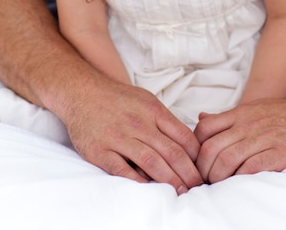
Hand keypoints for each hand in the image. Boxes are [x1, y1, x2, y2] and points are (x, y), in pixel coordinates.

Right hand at [62, 77, 202, 193]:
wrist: (82, 92)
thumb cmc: (118, 99)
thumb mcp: (146, 100)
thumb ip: (164, 120)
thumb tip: (186, 145)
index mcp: (153, 110)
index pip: (183, 137)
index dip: (196, 157)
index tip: (202, 169)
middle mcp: (139, 123)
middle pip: (171, 153)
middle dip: (188, 173)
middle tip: (197, 187)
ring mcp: (119, 137)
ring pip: (151, 163)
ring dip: (169, 181)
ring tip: (180, 192)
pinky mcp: (100, 151)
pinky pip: (122, 170)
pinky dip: (137, 182)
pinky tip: (149, 190)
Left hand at [194, 93, 285, 183]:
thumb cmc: (285, 114)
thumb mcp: (253, 108)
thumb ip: (227, 117)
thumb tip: (201, 120)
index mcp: (240, 113)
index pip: (205, 128)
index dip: (195, 147)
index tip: (197, 160)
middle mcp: (248, 124)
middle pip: (212, 147)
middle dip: (203, 168)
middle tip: (204, 180)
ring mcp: (264, 138)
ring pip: (228, 159)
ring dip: (218, 177)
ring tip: (217, 185)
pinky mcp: (280, 153)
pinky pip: (252, 168)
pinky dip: (240, 178)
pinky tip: (238, 184)